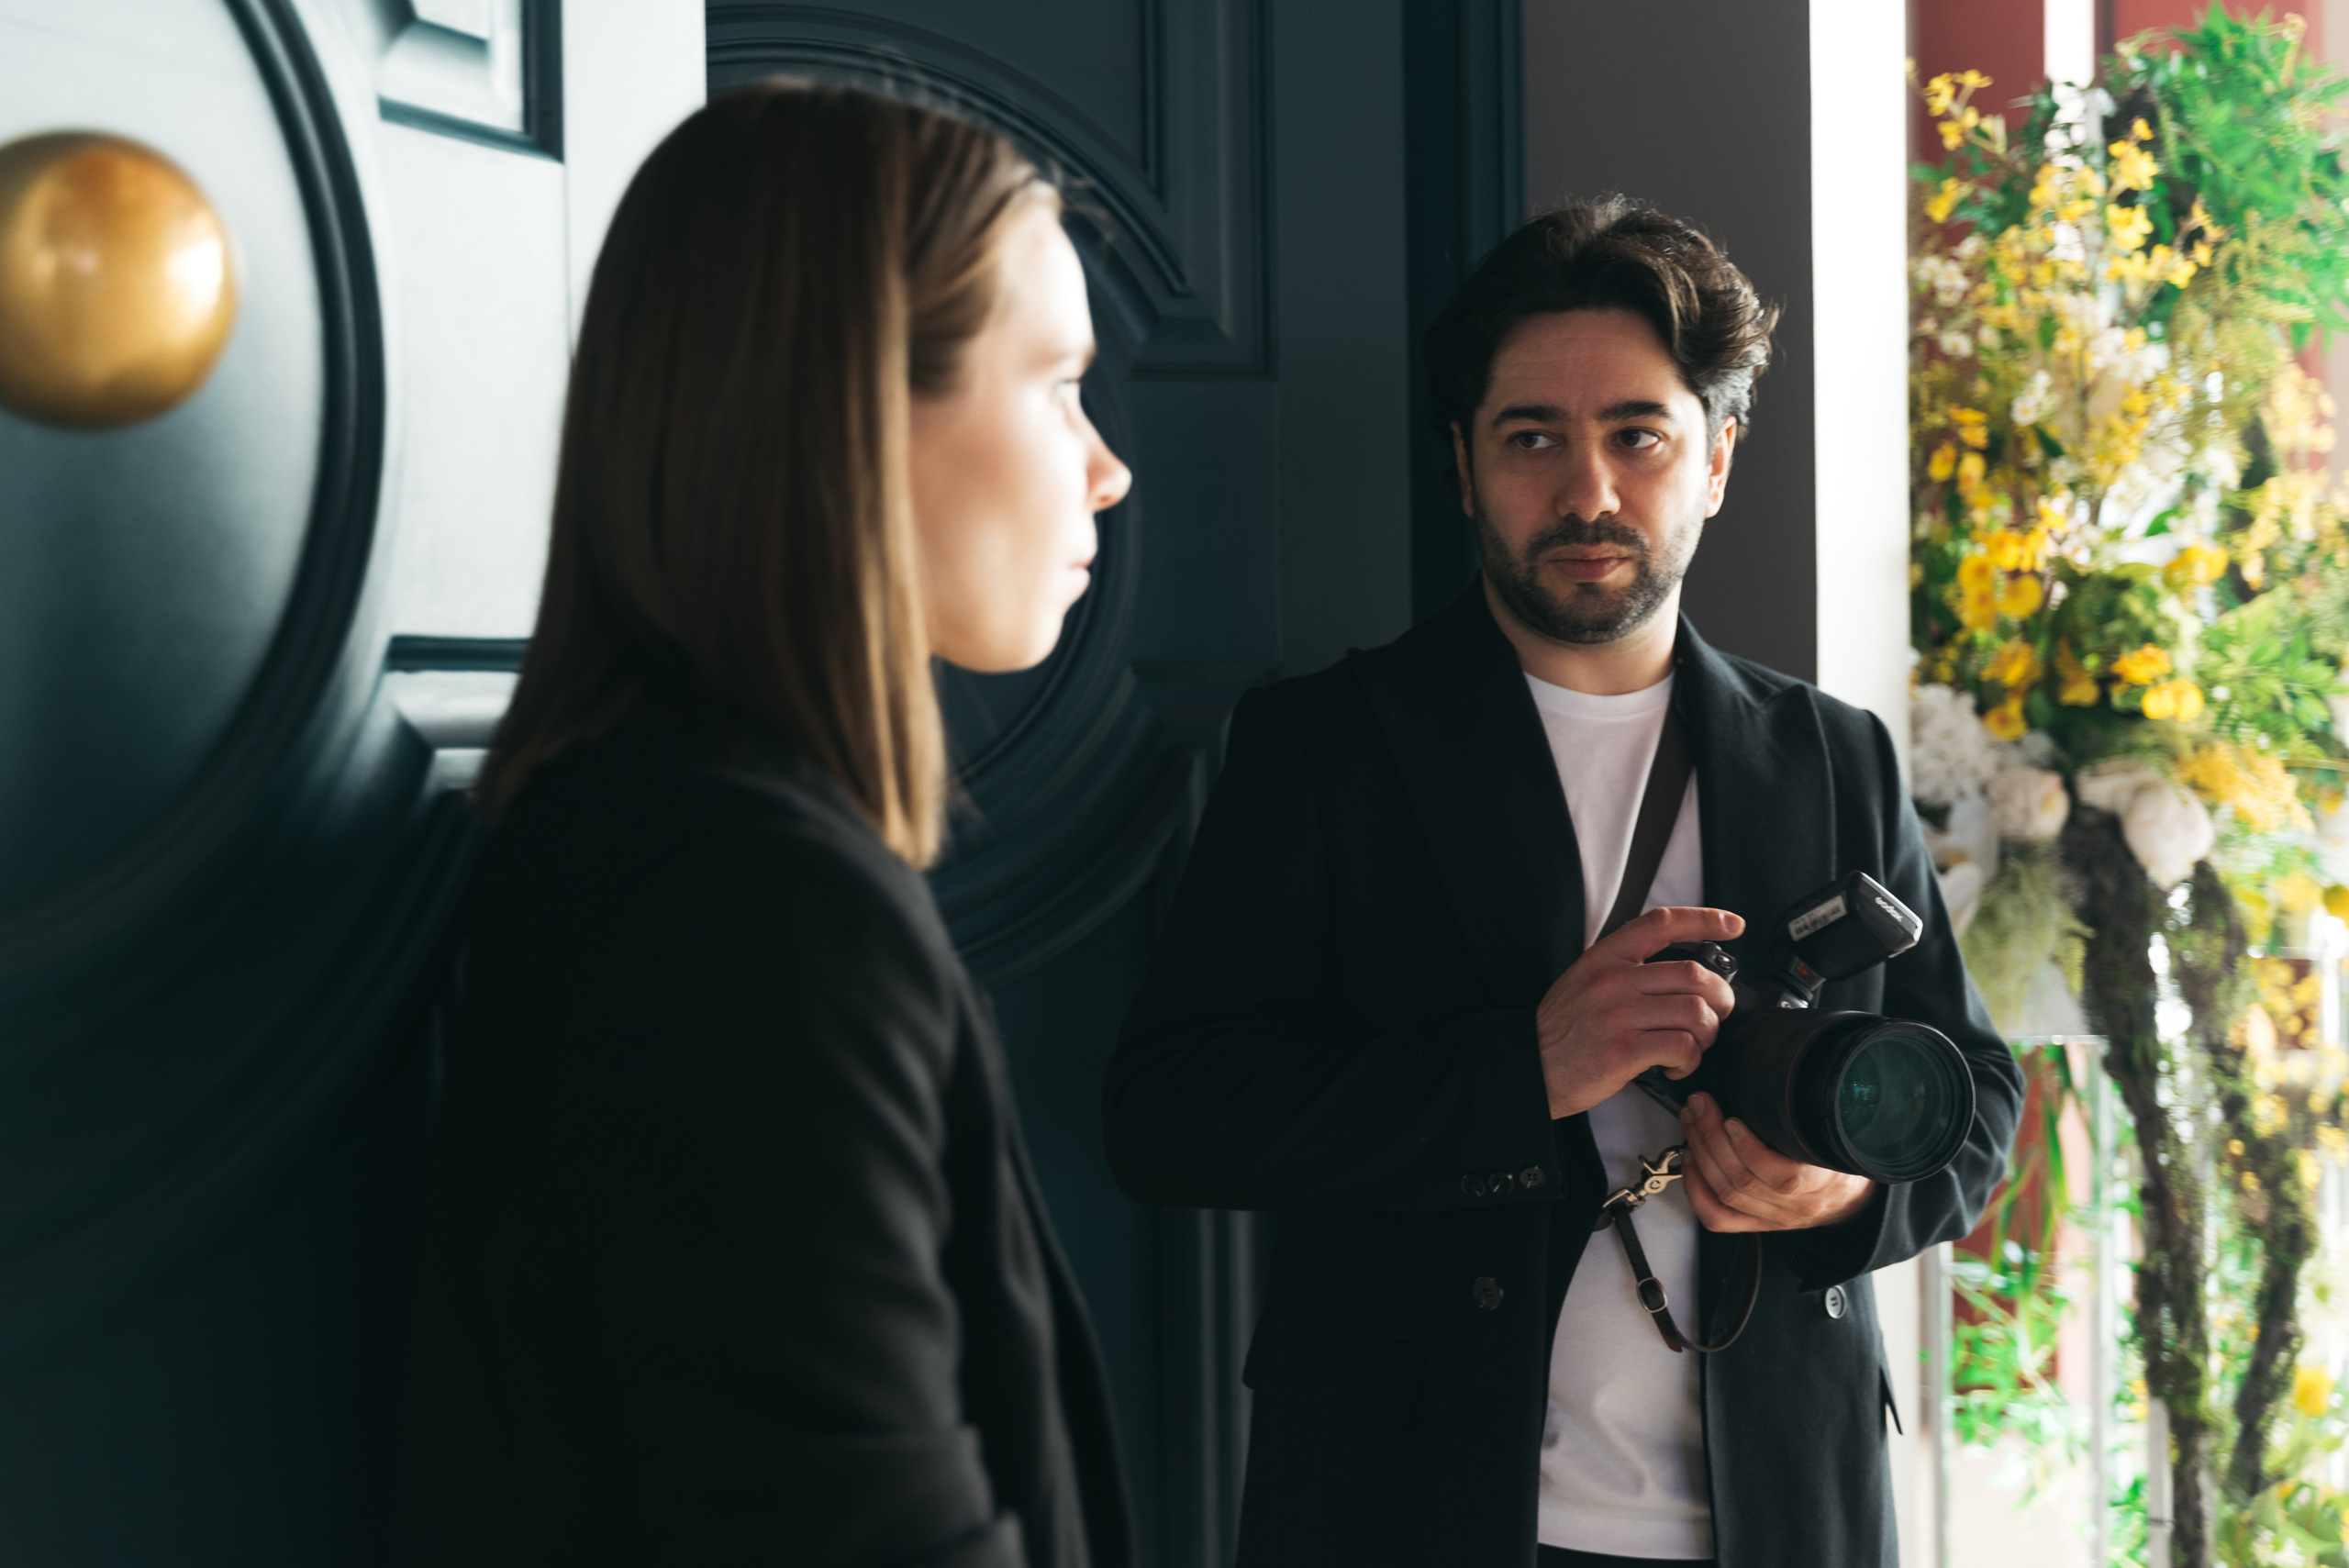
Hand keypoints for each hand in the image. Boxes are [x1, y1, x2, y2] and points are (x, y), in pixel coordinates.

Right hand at [1535, 905, 1744, 1119]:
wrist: (1528, 1067)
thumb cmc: (1561, 1030)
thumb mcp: (1584, 982)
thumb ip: (1626, 971)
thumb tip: (1681, 976)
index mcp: (1605, 959)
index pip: (1662, 923)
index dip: (1705, 919)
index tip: (1732, 925)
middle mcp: (1613, 981)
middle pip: (1694, 974)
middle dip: (1721, 998)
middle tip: (1716, 1015)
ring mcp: (1618, 1015)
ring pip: (1695, 1012)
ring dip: (1708, 1034)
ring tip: (1694, 1046)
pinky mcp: (1623, 1050)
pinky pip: (1682, 1046)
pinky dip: (1691, 1060)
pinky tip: (1677, 1066)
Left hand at [1677, 1090, 1875, 1231]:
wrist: (1849, 1200)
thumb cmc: (1841, 1162)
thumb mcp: (1837, 1136)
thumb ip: (1813, 1116)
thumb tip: (1782, 1076)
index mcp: (1822, 1183)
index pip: (1783, 1177)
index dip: (1749, 1148)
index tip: (1732, 1118)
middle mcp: (1796, 1206)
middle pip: (1742, 1180)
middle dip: (1711, 1137)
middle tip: (1699, 1105)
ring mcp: (1773, 1218)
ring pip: (1726, 1194)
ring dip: (1701, 1153)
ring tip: (1691, 1121)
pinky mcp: (1756, 1225)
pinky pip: (1718, 1218)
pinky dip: (1696, 1190)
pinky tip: (1690, 1162)